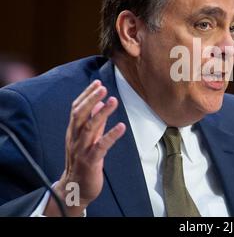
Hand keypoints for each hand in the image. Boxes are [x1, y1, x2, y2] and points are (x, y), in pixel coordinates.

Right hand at [44, 80, 125, 215]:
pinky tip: (121, 126)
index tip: (97, 82)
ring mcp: (81, 150)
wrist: (75, 188)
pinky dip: (111, 135)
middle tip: (103, 87)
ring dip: (101, 113)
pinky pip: (101, 147)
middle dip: (91, 99)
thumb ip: (93, 121)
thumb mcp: (88, 139)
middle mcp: (75, 138)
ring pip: (89, 128)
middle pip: (79, 114)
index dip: (86, 95)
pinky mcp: (90, 161)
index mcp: (73, 131)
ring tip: (113, 101)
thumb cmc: (83, 161)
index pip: (76, 108)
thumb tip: (98, 103)